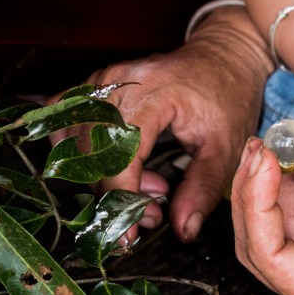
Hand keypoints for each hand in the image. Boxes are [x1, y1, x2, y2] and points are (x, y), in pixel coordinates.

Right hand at [50, 8, 271, 242]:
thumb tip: (182, 230)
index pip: (119, 156)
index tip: (129, 237)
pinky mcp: (90, 87)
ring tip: (145, 184)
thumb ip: (202, 190)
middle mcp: (116, 83)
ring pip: (74, 147)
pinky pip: (66, 129)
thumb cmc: (226, 98)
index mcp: (152, 93)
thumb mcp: (226, 147)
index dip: (120, 201)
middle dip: (115, 195)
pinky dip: (83, 157)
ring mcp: (98, 82)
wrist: (221, 57)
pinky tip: (116, 166)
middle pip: (91, 155)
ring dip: (101, 179)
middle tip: (153, 210)